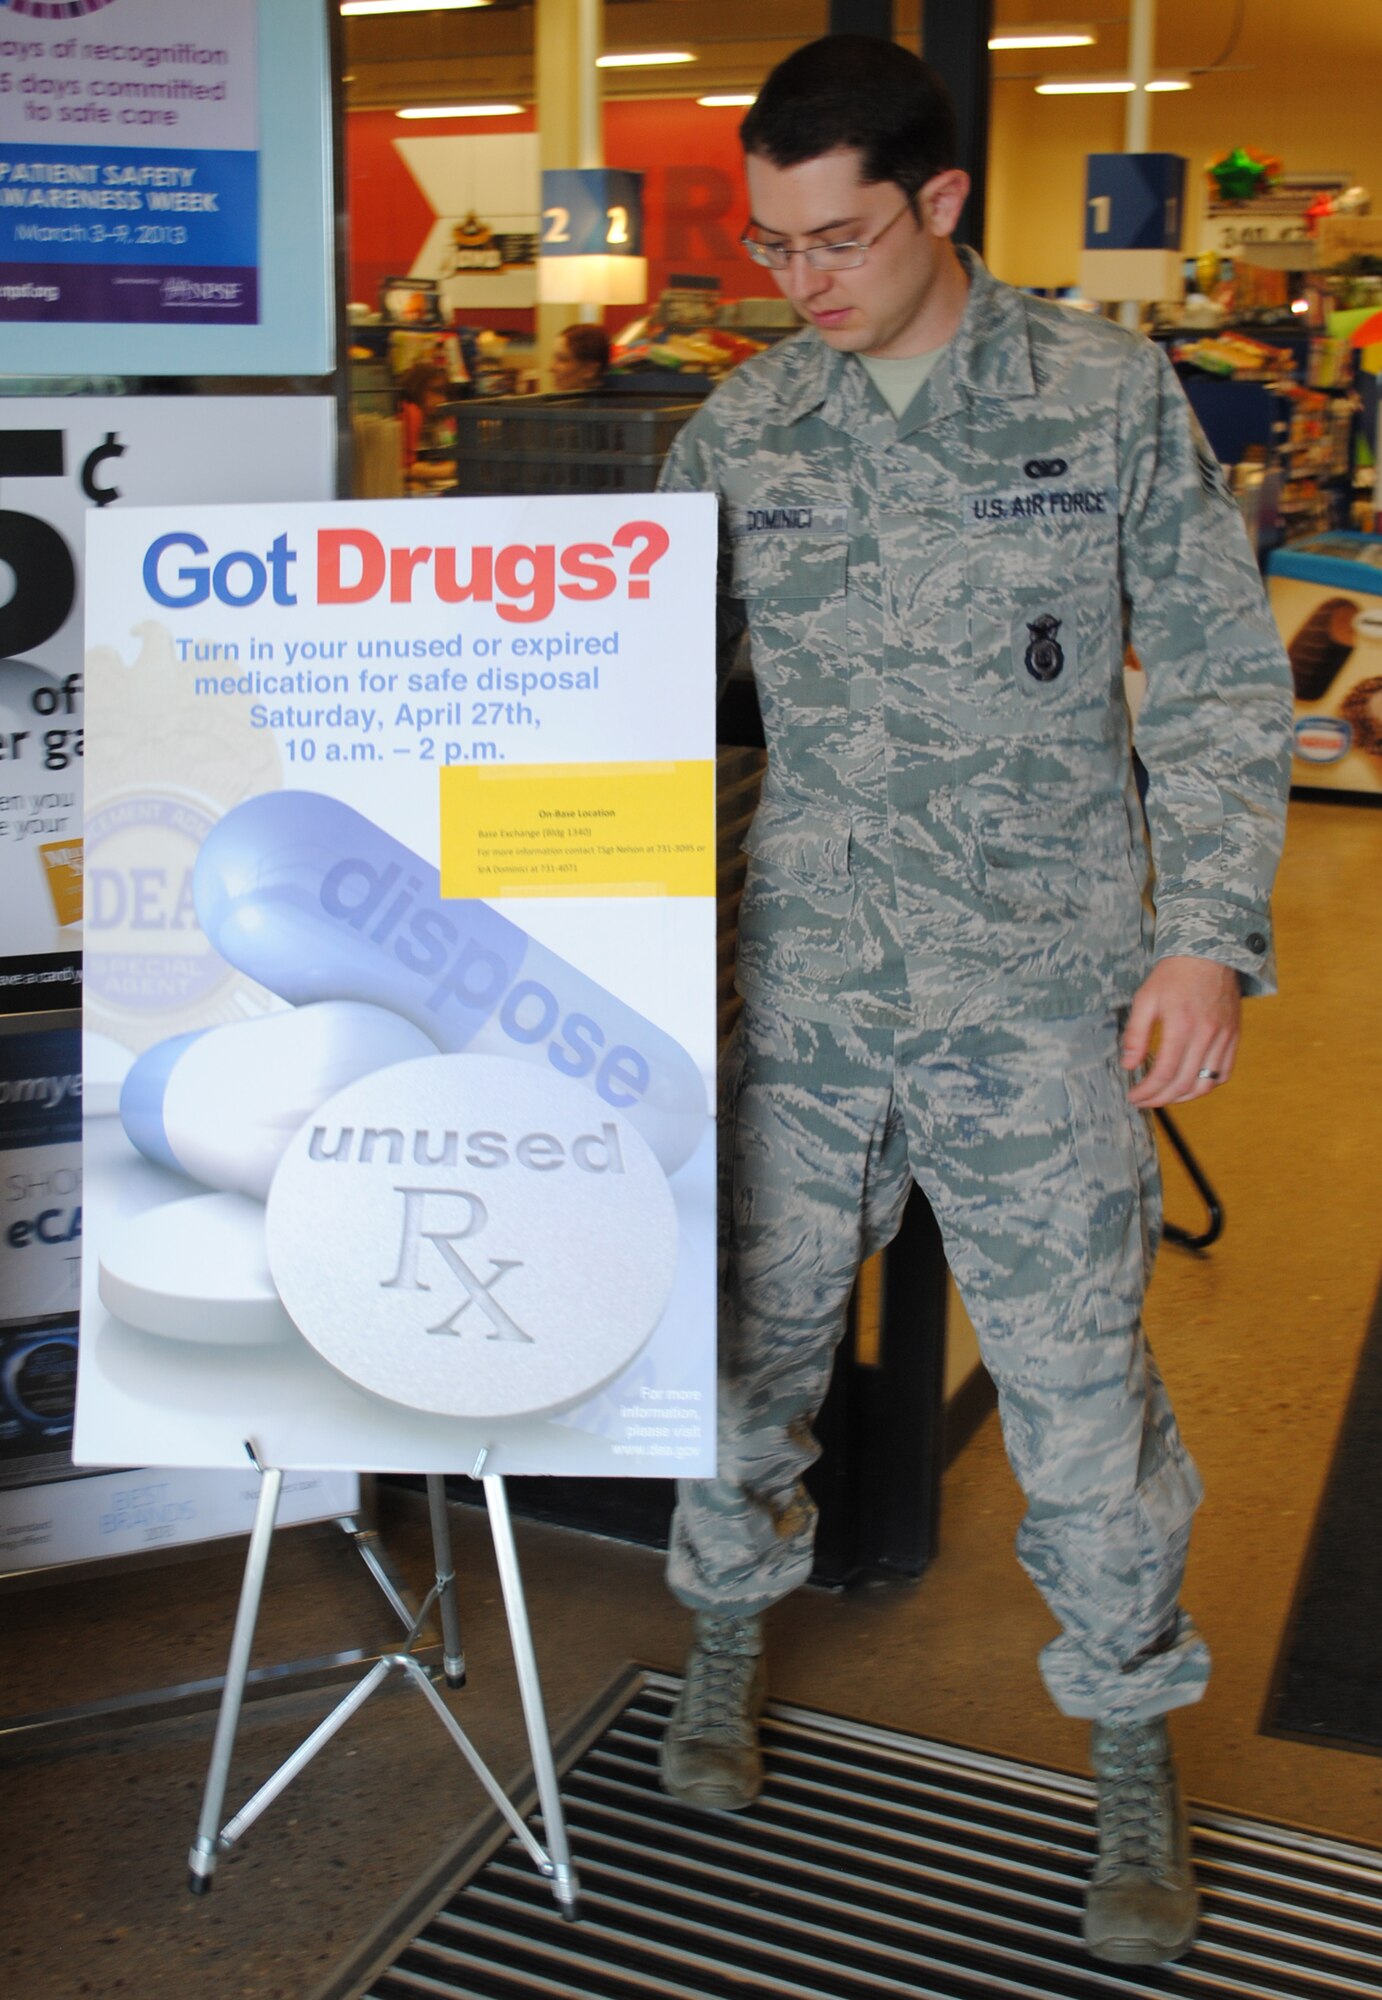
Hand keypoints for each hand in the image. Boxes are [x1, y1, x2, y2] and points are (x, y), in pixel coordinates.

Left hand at [1121, 956, 1240, 1107]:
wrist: (1208, 954)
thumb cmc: (1174, 974)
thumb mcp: (1145, 999)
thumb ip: (1136, 1034)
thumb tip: (1128, 1065)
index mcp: (1182, 1025)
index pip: (1164, 1073)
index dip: (1147, 1091)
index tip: (1134, 1096)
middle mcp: (1206, 1034)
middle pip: (1184, 1083)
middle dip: (1160, 1098)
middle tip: (1144, 1101)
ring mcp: (1224, 1037)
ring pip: (1207, 1084)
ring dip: (1184, 1097)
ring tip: (1165, 1096)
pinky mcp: (1234, 1036)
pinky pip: (1224, 1072)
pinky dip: (1207, 1086)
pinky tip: (1190, 1085)